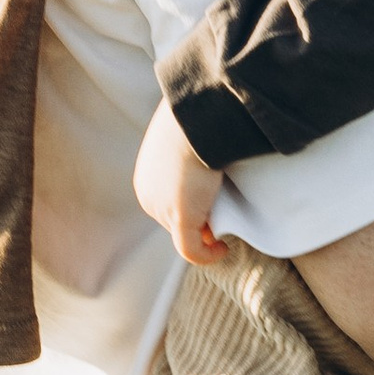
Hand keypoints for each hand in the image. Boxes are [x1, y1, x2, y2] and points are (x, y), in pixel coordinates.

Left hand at [134, 93, 230, 264]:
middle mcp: (149, 196)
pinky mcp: (181, 218)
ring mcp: (163, 209)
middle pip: (176, 221)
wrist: (198, 117)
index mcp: (147, 178)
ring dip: (206, 234)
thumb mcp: (184, 137)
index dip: (191, 209)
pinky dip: (208, 256)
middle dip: (199, 221)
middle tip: (224, 212)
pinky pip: (192, 251)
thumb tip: (206, 170)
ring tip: (226, 223)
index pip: (168, 204)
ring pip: (186, 234)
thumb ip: (187, 154)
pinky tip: (223, 249)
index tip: (214, 204)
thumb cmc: (196, 119)